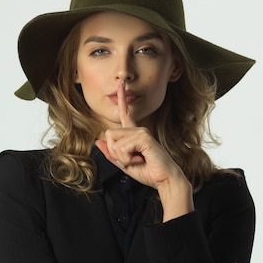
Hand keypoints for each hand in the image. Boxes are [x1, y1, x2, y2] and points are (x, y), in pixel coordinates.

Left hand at [95, 80, 192, 220]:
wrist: (164, 179)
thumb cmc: (148, 172)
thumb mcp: (124, 164)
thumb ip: (111, 153)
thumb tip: (97, 142)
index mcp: (134, 134)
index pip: (125, 113)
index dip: (122, 98)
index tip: (121, 83)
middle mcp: (138, 129)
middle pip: (108, 134)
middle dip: (114, 153)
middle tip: (131, 160)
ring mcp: (141, 131)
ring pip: (113, 141)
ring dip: (121, 157)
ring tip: (137, 160)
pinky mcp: (144, 137)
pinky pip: (122, 147)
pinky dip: (127, 158)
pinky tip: (140, 159)